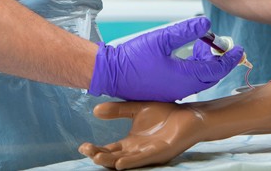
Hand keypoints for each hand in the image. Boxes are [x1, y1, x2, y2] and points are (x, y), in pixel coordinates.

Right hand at [80, 101, 202, 169]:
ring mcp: (148, 153)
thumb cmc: (165, 113)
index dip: (95, 150)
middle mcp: (137, 151)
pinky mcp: (160, 152)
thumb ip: (118, 110)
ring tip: (97, 158)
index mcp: (131, 143)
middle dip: (98, 156)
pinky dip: (131, 162)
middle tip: (86, 150)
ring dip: (110, 161)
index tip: (82, 146)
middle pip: (113, 157)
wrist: (189, 113)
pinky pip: (143, 159)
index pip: (109, 150)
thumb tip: (95, 109)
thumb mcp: (136, 108)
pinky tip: (120, 162)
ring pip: (125, 161)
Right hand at [88, 17, 242, 101]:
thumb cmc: (133, 57)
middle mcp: (182, 89)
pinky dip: (192, 68)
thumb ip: (186, 30)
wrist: (109, 73)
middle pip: (209, 75)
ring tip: (201, 45)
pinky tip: (185, 55)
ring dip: (203, 62)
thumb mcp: (162, 38)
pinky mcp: (163, 91)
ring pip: (197, 78)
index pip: (217, 69)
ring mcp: (172, 92)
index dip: (230, 58)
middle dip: (217, 59)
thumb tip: (207, 24)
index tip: (239, 49)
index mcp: (186, 78)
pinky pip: (186, 81)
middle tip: (219, 44)